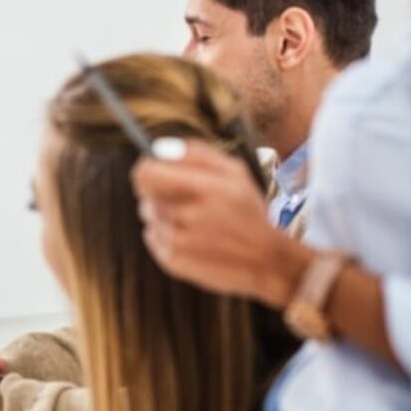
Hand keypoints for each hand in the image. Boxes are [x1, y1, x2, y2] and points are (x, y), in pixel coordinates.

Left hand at [131, 139, 300, 306]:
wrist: (265, 262)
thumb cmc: (247, 212)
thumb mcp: (235, 173)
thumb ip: (196, 154)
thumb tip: (157, 148)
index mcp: (205, 189)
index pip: (146, 173)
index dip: (145, 168)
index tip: (153, 169)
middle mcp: (188, 217)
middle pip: (145, 196)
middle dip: (158, 194)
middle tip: (183, 199)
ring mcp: (178, 242)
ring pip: (148, 217)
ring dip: (163, 215)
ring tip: (193, 221)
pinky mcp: (172, 262)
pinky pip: (151, 238)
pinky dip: (164, 235)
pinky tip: (190, 238)